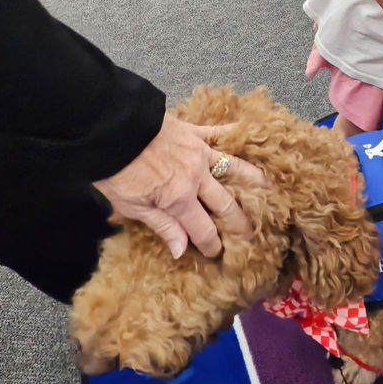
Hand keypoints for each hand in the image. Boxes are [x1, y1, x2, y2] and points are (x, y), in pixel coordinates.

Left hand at [94, 114, 266, 259]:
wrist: (113, 129)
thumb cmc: (117, 172)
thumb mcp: (133, 207)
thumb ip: (162, 226)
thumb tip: (183, 251)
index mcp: (179, 199)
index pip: (203, 229)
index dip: (211, 244)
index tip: (218, 254)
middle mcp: (197, 177)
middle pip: (225, 203)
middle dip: (239, 221)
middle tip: (251, 234)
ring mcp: (199, 152)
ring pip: (233, 168)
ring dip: (252, 180)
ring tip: (269, 189)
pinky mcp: (195, 132)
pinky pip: (220, 134)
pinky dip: (234, 136)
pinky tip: (247, 135)